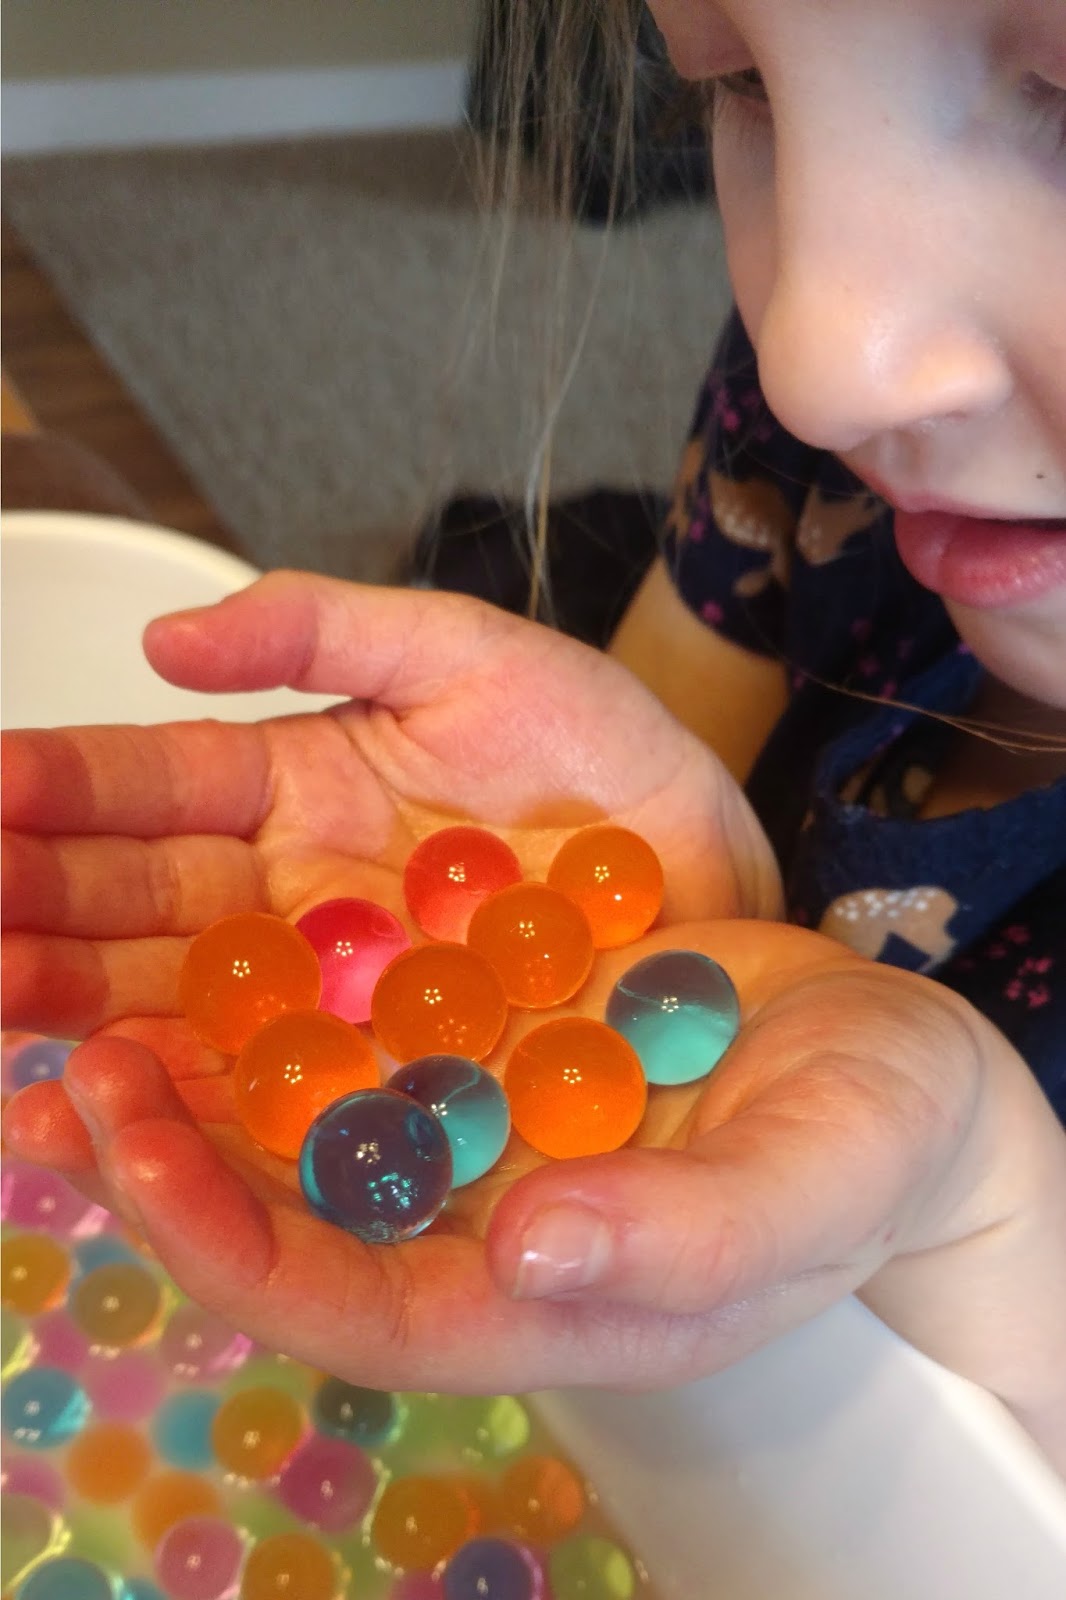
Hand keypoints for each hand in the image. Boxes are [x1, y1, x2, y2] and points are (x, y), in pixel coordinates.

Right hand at [2, 569, 780, 1055]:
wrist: (706, 876)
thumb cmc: (598, 753)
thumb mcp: (465, 656)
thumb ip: (324, 630)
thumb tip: (163, 637)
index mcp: (287, 785)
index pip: (147, 784)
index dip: (57, 787)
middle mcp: (280, 895)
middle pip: (131, 904)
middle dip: (33, 910)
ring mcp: (319, 991)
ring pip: (171, 1002)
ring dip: (74, 1010)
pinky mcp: (369, 1072)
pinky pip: (260, 1089)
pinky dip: (180, 1101)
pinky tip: (102, 1109)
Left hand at [4, 574, 1063, 1466]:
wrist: (877, 1065)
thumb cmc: (861, 1148)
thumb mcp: (810, 1189)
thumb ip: (689, 1242)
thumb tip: (542, 1250)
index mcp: (505, 1288)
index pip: (322, 1291)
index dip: (207, 1223)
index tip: (112, 1120)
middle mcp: (441, 1206)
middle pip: (250, 1178)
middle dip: (115, 1100)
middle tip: (4, 996)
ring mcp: (439, 1110)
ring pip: (261, 1077)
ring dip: (141, 1003)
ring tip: (27, 919)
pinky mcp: (451, 1022)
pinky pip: (318, 994)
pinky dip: (236, 949)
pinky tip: (161, 883)